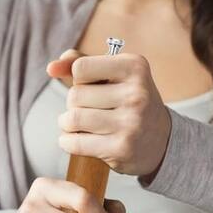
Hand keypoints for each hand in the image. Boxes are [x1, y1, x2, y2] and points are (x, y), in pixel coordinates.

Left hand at [49, 49, 170, 177]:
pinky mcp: (121, 148)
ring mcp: (130, 122)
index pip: (80, 68)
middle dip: (73, 104)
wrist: (161, 141)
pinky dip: (67, 142)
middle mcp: (136, 93)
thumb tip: (51, 68)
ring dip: (66, 124)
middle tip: (86, 111)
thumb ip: (81, 64)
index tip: (90, 88)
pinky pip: (76, 143)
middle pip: (75, 95)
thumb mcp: (114, 76)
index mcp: (135, 67)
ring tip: (75, 126)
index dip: (78, 79)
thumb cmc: (129, 103)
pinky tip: (74, 140)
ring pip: (73, 119)